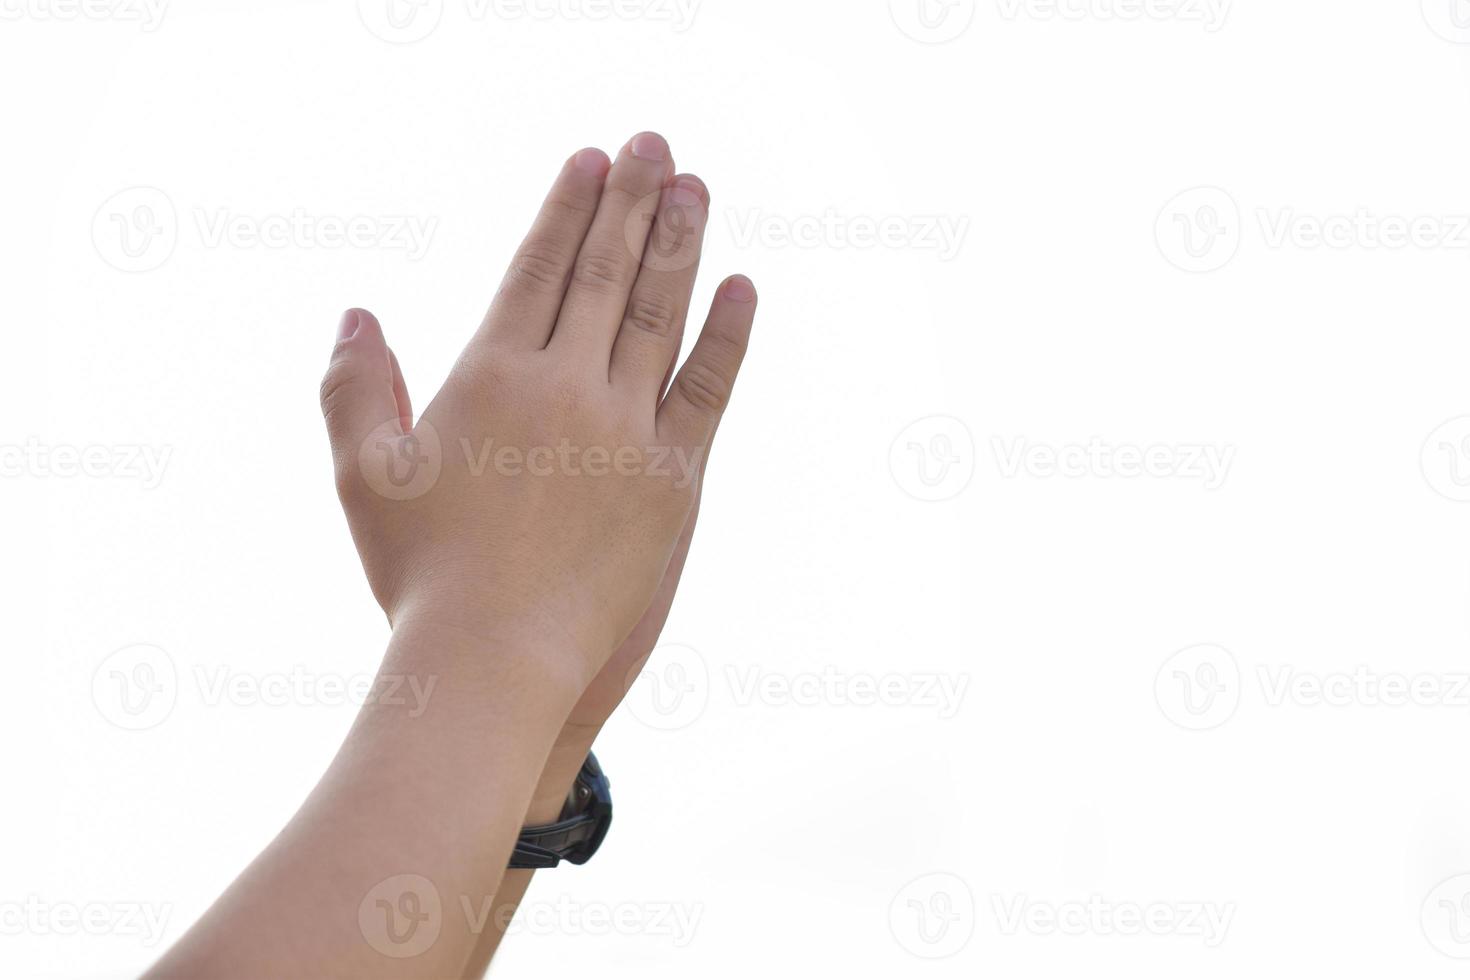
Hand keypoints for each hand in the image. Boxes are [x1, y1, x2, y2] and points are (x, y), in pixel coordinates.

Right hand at [318, 132, 756, 687]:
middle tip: (653, 143)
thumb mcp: (363, 475)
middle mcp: (565, 387)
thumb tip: (355, 312)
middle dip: (631, 201)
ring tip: (696, 186)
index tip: (590, 162)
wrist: (495, 657)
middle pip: (603, 273)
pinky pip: (710, 388)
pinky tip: (744, 286)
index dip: (567, 210)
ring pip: (659, 314)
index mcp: (492, 376)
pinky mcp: (674, 478)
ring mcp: (627, 430)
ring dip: (680, 243)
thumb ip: (354, 386)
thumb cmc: (418, 574)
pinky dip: (728, 335)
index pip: (537, 268)